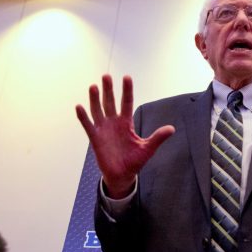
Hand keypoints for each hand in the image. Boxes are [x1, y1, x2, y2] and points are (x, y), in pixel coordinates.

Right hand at [75, 74, 174, 197]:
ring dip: (95, 99)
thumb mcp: (148, 148)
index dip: (127, 90)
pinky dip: (83, 117)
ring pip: (98, 110)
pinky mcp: (95, 139)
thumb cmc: (134, 161)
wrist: (123, 175)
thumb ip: (157, 137)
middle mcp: (114, 123)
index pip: (127, 102)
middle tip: (106, 76)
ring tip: (93, 86)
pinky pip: (88, 126)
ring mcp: (103, 130)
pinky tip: (79, 106)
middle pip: (110, 103)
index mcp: (127, 123)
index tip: (126, 77)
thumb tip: (172, 129)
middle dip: (109, 90)